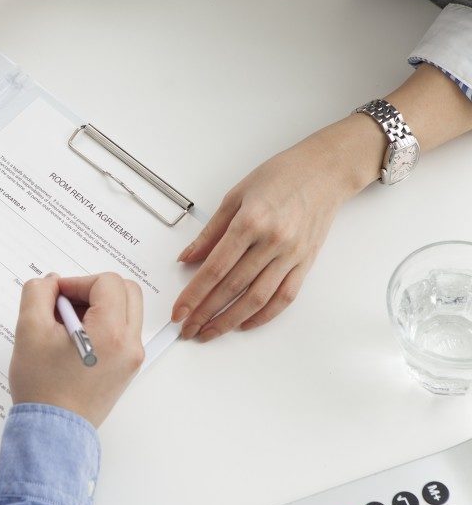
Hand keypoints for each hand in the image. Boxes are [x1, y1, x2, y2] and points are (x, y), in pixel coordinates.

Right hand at [10, 273, 143, 426]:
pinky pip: (122, 332)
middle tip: (65, 305)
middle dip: (93, 290)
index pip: (107, 282)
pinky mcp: (126, 369)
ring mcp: (132, 358)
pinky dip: (101, 325)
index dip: (77, 282)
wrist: (52, 431)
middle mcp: (130, 344)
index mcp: (112, 332)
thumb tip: (52, 282)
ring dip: (98, 306)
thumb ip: (38, 293)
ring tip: (65, 324)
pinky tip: (73, 340)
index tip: (55, 296)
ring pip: (126, 311)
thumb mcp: (29, 330)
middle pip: (126, 291)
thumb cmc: (42, 386)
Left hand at [172, 137, 352, 341]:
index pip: (215, 268)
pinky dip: (263, 315)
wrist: (325, 171)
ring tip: (210, 332)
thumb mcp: (235, 196)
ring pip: (257, 299)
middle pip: (232, 287)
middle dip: (206, 313)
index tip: (178, 311)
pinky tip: (244, 323)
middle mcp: (272, 242)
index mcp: (250, 222)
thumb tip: (187, 258)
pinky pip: (284, 297)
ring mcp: (291, 255)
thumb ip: (210, 232)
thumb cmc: (280, 177)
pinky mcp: (306, 263)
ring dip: (231, 320)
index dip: (193, 294)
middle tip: (188, 329)